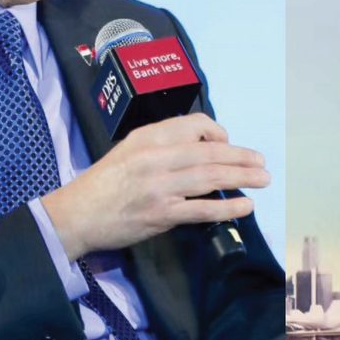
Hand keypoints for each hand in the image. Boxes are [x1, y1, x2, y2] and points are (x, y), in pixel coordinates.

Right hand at [40, 114, 269, 255]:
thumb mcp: (127, 151)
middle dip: (241, 157)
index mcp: (147, 138)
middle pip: (209, 152)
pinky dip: (228, 207)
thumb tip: (198, 153)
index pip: (193, 125)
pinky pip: (202, 209)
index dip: (217, 133)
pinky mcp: (161, 214)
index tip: (228, 144)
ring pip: (210, 177)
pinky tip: (245, 206)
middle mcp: (155, 157)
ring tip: (263, 179)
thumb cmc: (102, 184)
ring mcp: (159, 186)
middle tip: (261, 162)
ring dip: (242, 177)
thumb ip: (160, 148)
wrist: (76, 214)